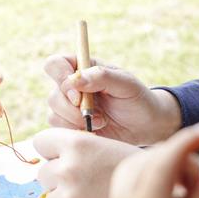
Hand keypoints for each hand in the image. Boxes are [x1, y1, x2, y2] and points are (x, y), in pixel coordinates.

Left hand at [33, 128, 140, 197]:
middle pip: (43, 172)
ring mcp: (69, 197)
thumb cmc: (135, 170)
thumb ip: (76, 147)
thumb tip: (48, 151)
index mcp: (77, 143)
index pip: (41, 142)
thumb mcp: (105, 146)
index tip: (62, 156)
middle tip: (85, 181)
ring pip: (51, 197)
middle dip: (58, 177)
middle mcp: (68, 168)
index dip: (52, 150)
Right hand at [43, 54, 180, 145]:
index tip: (77, 95)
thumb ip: (101, 77)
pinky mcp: (69, 126)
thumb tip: (75, 80)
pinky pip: (60, 129)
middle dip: (72, 109)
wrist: (145, 126)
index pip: (54, 64)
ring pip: (54, 114)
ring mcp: (67, 107)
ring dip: (77, 122)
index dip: (60, 77)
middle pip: (53, 95)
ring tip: (101, 122)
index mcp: (81, 68)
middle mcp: (70, 86)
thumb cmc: (136, 98)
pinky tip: (95, 131)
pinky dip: (77, 132)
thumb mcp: (126, 83)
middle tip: (95, 115)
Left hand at [103, 123, 198, 197]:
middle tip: (195, 194)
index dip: (185, 144)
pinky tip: (171, 187)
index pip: (164, 165)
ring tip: (182, 194)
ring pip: (164, 150)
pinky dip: (170, 164)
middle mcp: (127, 185)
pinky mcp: (124, 167)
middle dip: (191, 167)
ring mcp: (122, 174)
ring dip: (181, 166)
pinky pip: (156, 153)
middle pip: (169, 155)